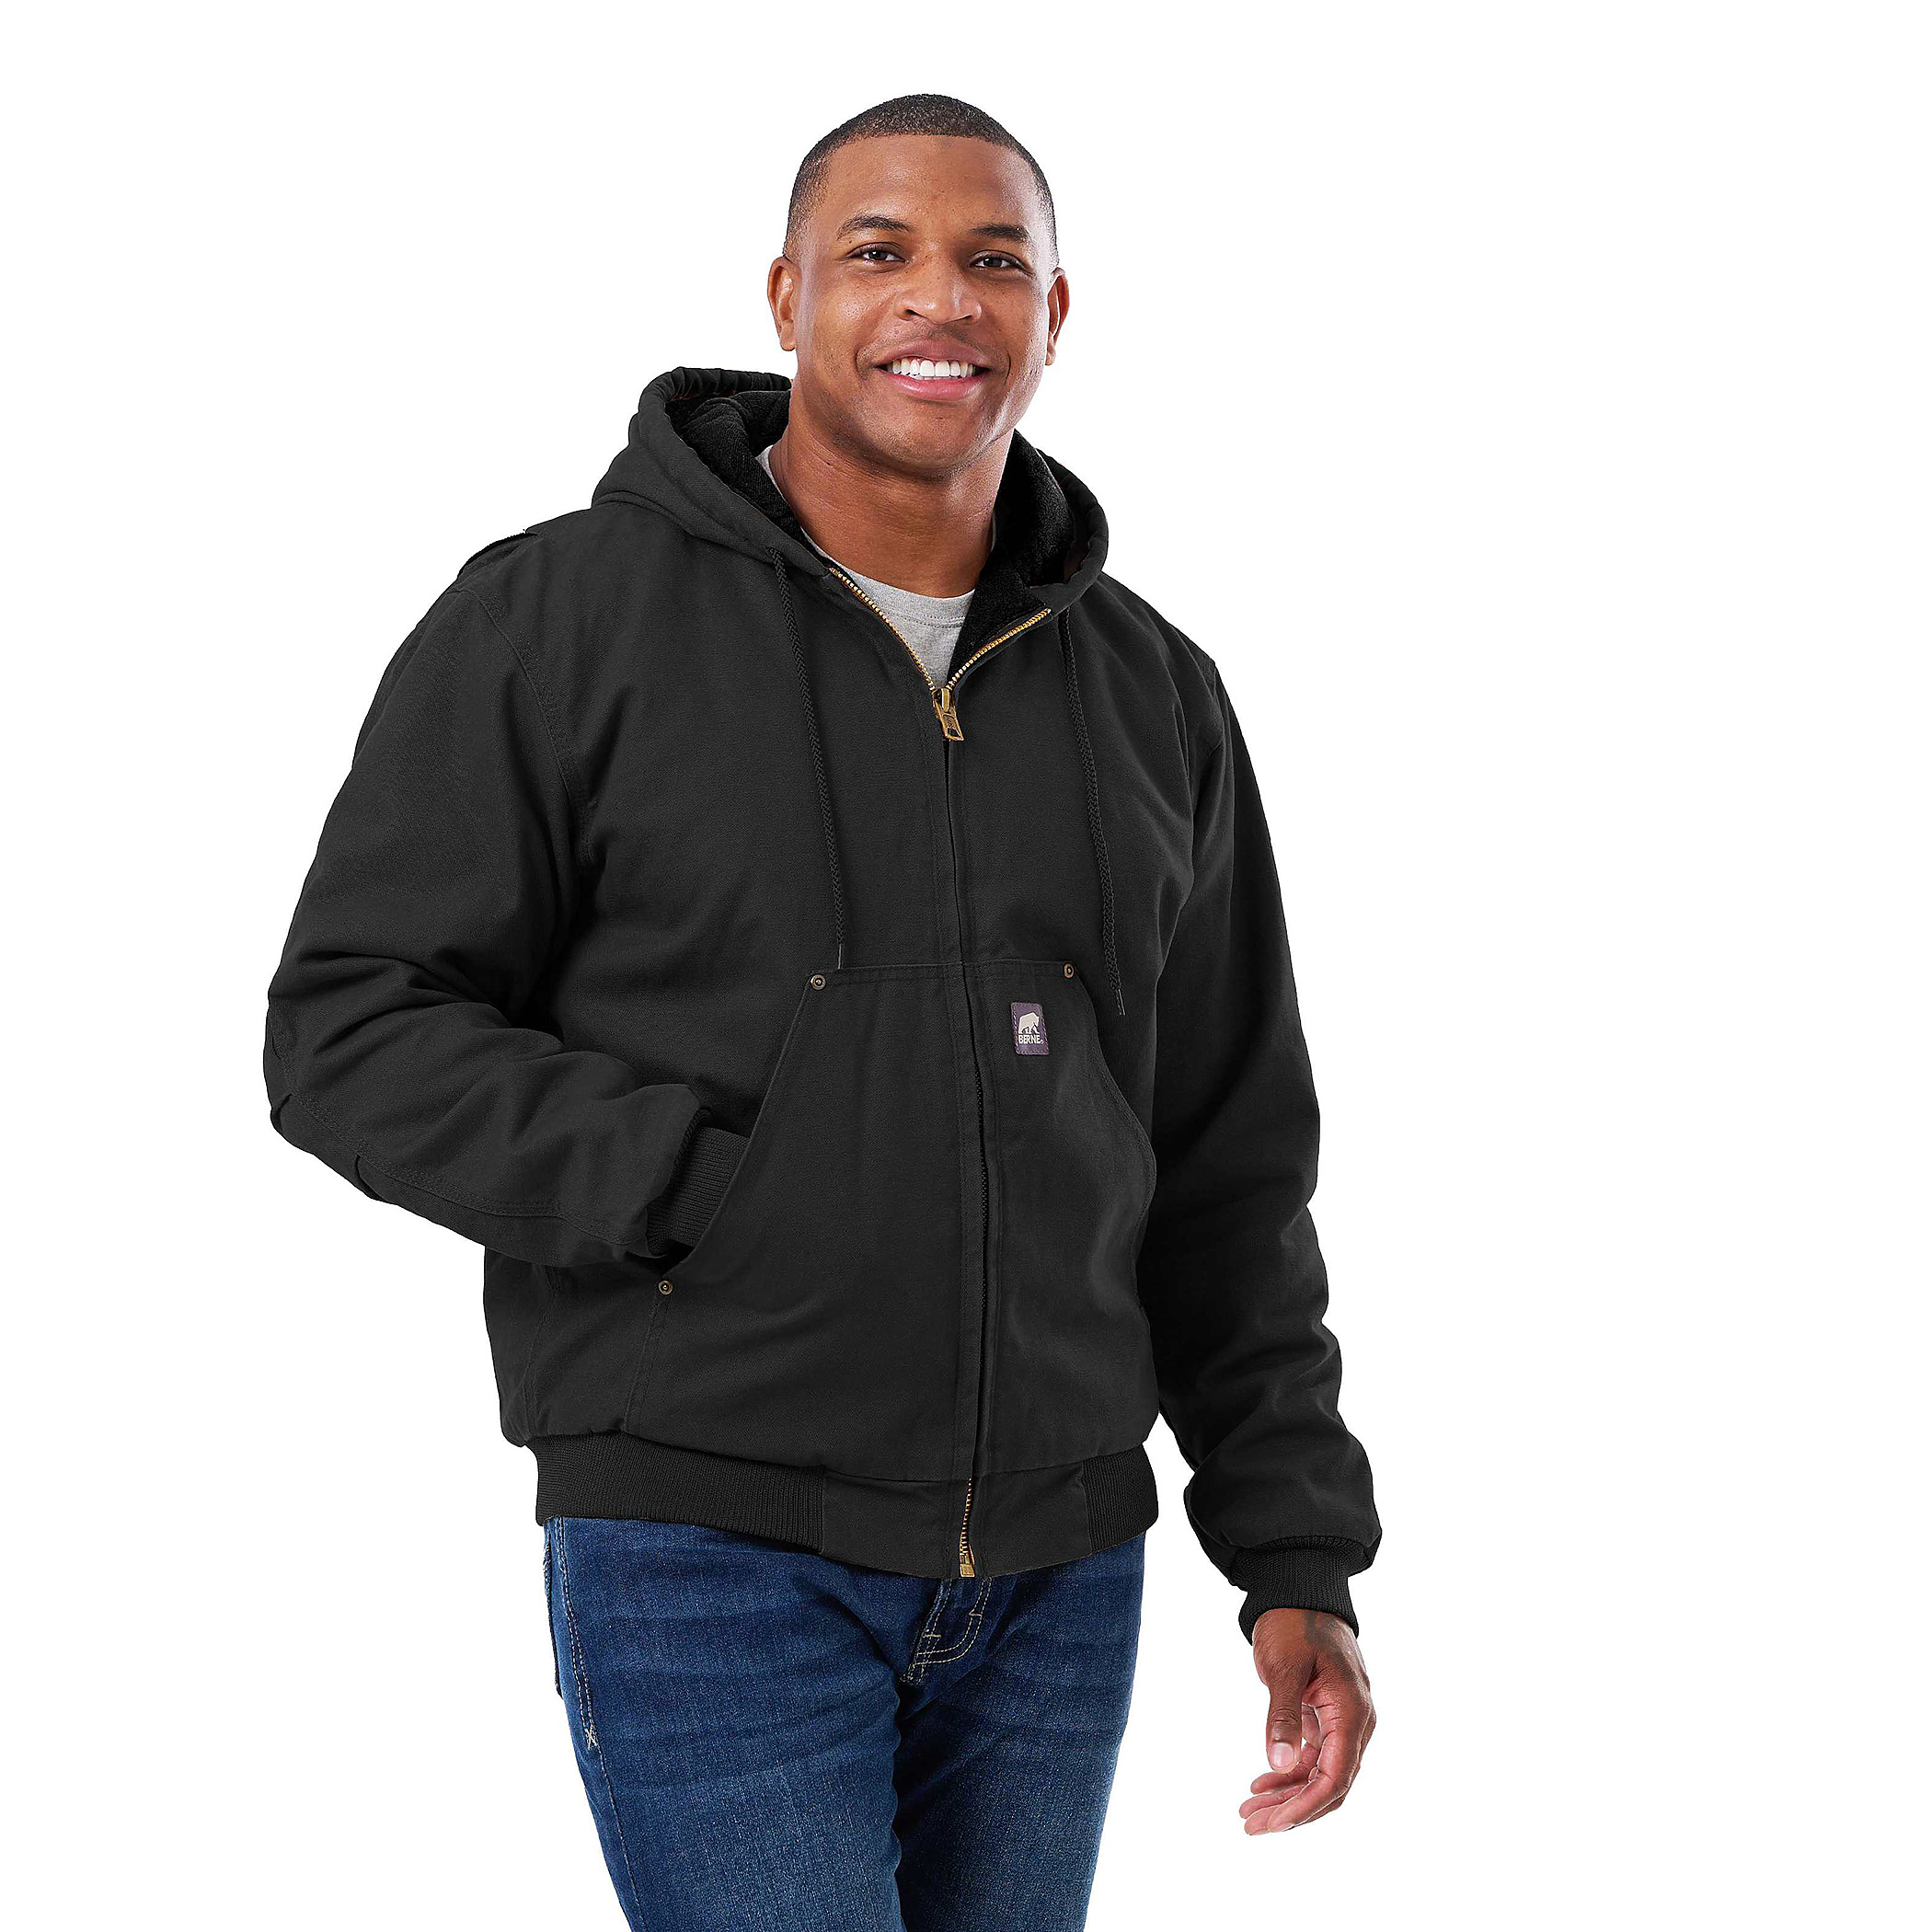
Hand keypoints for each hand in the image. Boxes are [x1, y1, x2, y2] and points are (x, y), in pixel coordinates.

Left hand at [1239, 1607, 1374, 1834]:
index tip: (1273, 1823)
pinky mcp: (1324, 1717)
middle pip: (1328, 1784)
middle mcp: (1354, 1722)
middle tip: (1252, 1825)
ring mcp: (1340, 1721)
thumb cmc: (1294, 1622)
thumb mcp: (1285, 1666)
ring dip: (1286, 1796)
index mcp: (1352, 1711)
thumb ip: (1283, 1715)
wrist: (1298, 1590)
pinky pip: (1311, 1757)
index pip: (1335, 1776)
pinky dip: (1287, 1773)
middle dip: (1292, 1810)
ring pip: (1318, 1774)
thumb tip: (1278, 1763)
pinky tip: (1260, 1784)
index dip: (1305, 1805)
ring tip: (1249, 1810)